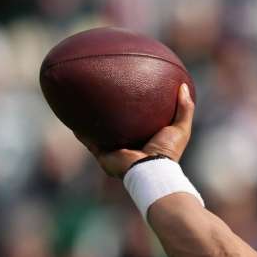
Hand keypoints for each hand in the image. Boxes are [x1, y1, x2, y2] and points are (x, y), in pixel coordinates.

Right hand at [79, 83, 194, 178]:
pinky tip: (72, 117)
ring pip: (100, 133)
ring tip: (82, 104)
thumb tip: (184, 86)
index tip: (130, 95)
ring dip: (92, 122)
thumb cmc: (167, 152)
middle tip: (105, 96)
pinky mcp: (103, 155)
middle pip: (117, 127)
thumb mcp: (180, 128)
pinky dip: (80, 130)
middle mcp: (128, 147)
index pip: (137, 123)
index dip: (134, 111)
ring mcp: (114, 151)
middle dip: (111, 115)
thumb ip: (184, 108)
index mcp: (145, 141)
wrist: (151, 170)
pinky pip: (88, 140)